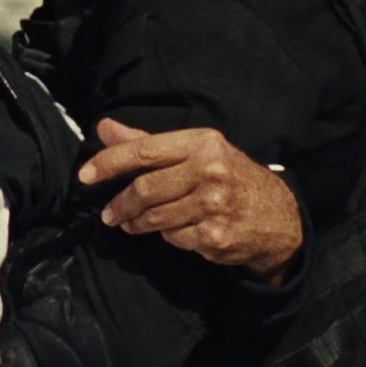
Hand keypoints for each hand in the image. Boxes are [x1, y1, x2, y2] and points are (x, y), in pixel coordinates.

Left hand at [78, 119, 302, 284]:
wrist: (281, 217)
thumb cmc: (231, 177)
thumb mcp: (197, 151)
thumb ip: (148, 143)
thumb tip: (104, 127)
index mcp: (203, 143)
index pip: (144, 151)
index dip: (109, 162)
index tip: (84, 175)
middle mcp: (211, 171)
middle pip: (146, 189)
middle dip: (120, 204)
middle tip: (108, 214)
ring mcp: (215, 205)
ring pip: (156, 218)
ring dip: (139, 223)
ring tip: (133, 224)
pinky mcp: (216, 236)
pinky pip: (174, 238)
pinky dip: (169, 237)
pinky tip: (178, 230)